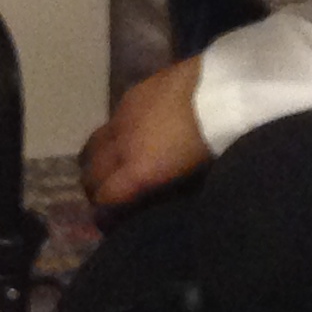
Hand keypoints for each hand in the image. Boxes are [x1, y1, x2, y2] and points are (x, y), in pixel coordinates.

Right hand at [79, 57, 209, 216]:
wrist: (218, 91)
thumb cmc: (213, 143)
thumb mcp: (192, 177)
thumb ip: (165, 190)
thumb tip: (151, 198)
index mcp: (138, 171)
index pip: (105, 196)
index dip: (102, 210)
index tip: (106, 219)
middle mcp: (122, 146)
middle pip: (92, 171)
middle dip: (93, 187)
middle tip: (100, 195)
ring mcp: (122, 118)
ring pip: (94, 144)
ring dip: (95, 159)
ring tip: (104, 166)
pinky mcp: (130, 96)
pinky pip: (111, 121)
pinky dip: (114, 134)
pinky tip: (127, 134)